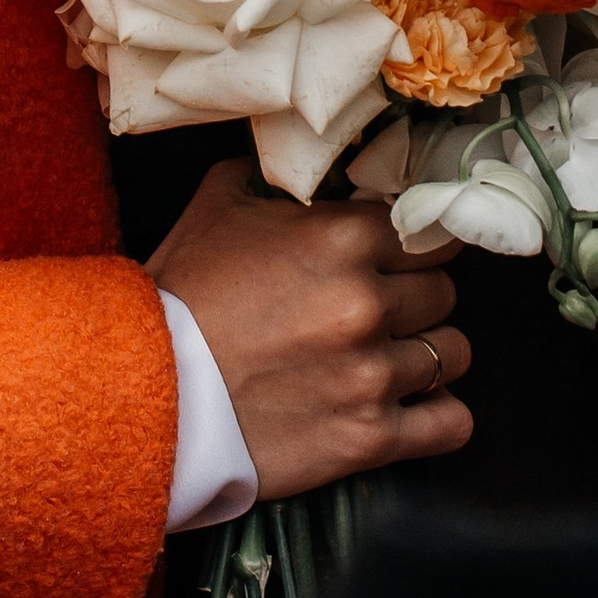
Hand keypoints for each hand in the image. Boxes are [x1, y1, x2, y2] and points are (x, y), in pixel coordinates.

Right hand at [149, 160, 471, 500]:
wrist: (145, 392)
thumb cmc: (179, 296)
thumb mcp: (219, 204)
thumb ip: (274, 175)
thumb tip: (303, 159)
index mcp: (341, 237)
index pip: (425, 229)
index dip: (411, 242)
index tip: (398, 254)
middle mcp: (367, 302)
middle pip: (444, 290)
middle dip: (416, 296)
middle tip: (382, 307)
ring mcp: (372, 373)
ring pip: (453, 353)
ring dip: (427, 353)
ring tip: (390, 357)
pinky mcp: (370, 438)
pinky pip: (452, 424)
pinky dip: (439, 416)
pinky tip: (413, 407)